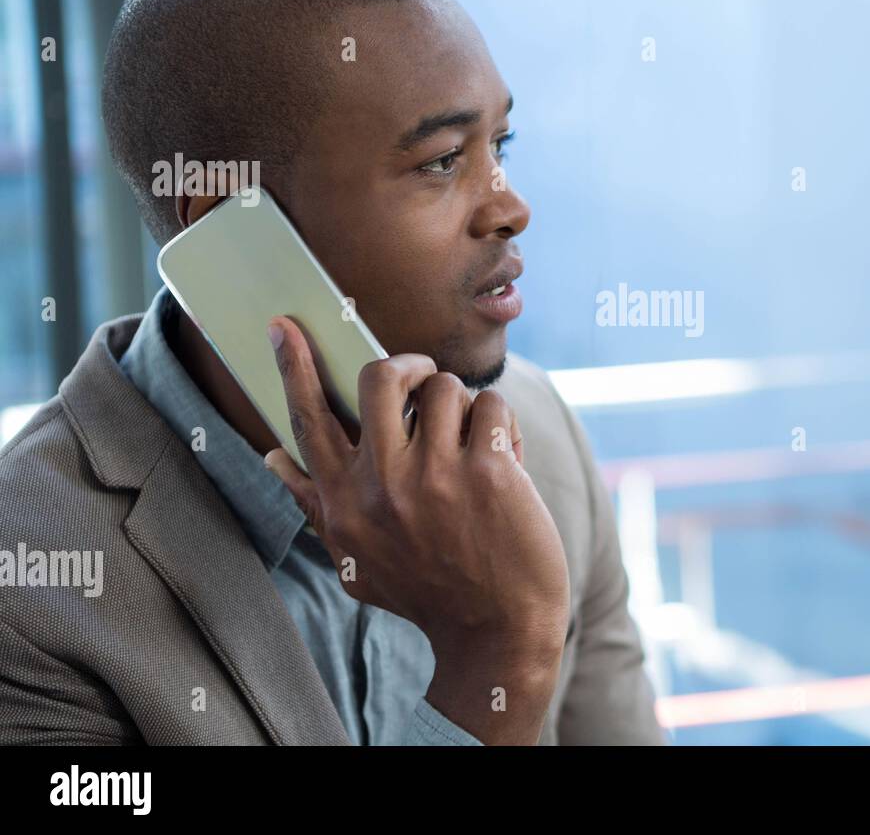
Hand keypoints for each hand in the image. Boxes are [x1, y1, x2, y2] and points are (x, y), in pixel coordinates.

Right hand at [263, 317, 569, 744]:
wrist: (497, 632)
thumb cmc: (428, 590)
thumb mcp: (355, 557)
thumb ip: (316, 504)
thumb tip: (272, 458)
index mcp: (343, 502)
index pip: (310, 420)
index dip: (296, 367)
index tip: (286, 325)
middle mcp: (380, 485)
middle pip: (380, 376)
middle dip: (409, 364)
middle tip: (425, 378)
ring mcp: (435, 476)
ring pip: (445, 386)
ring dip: (464, 406)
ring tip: (474, 442)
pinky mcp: (488, 471)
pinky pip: (491, 406)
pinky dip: (503, 425)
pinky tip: (508, 460)